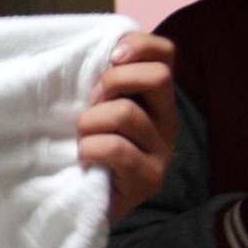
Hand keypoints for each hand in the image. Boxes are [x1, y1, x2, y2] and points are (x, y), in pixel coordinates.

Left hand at [79, 33, 176, 223]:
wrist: (80, 202)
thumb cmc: (83, 146)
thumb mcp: (91, 104)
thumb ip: (102, 79)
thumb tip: (101, 50)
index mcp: (155, 98)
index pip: (165, 54)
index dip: (139, 45)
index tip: (109, 57)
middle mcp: (167, 121)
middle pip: (158, 77)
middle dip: (114, 81)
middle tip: (91, 103)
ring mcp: (161, 151)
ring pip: (127, 113)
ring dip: (90, 123)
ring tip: (82, 139)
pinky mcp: (149, 178)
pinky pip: (116, 148)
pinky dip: (91, 149)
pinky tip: (85, 160)